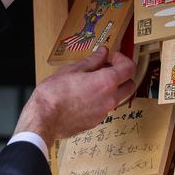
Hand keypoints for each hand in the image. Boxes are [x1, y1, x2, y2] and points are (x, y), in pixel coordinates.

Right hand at [14, 47, 136, 147]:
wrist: (44, 120)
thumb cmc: (54, 94)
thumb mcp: (72, 70)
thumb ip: (92, 61)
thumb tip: (103, 52)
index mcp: (106, 82)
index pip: (129, 68)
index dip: (123, 59)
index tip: (112, 57)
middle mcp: (110, 98)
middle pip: (130, 85)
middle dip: (122, 75)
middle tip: (107, 68)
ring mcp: (104, 112)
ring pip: (118, 97)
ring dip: (112, 88)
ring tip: (92, 82)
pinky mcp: (96, 122)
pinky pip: (105, 107)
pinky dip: (101, 99)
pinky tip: (84, 96)